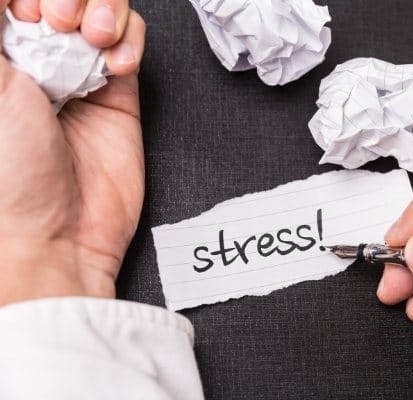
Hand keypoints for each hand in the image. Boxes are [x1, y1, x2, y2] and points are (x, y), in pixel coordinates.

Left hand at [0, 0, 144, 302]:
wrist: (53, 233)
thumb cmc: (4, 172)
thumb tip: (12, 4)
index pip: (15, 0)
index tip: (25, 16)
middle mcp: (35, 56)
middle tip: (56, 23)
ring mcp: (79, 72)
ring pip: (103, 9)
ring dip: (104, 11)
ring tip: (93, 39)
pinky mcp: (119, 93)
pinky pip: (132, 40)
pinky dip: (131, 41)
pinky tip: (117, 66)